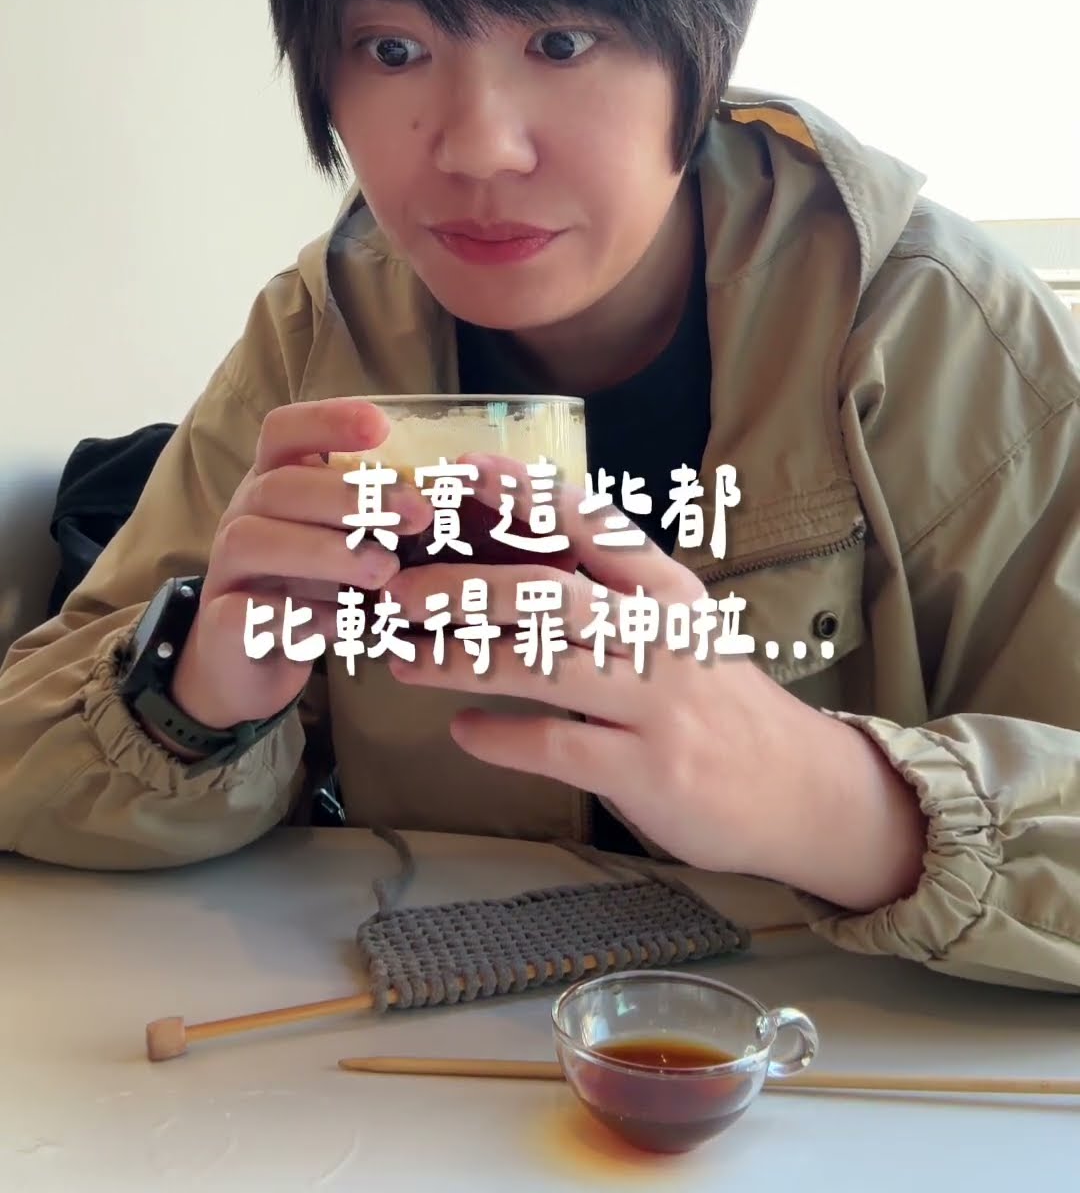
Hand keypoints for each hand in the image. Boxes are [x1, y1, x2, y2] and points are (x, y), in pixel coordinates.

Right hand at [167, 399, 430, 734]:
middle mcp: (243, 516)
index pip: (283, 431)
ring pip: (253, 539)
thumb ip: (380, 517)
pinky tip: (345, 624)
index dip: (327, 420)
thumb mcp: (345, 542)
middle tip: (415, 514)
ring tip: (384, 569)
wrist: (250, 663)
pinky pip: (247, 611)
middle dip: (350, 495)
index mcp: (274, 483)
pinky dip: (298, 614)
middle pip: (278, 485)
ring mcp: (226, 570)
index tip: (381, 427)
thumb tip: (450, 497)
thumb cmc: (312, 588)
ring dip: (325, 549)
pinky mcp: (221, 626)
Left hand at [387, 455, 927, 910]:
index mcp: (666, 591)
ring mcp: (657, 703)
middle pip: (550, 592)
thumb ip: (609, 598)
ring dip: (462, 659)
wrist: (800, 790)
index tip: (463, 471)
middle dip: (464, 586)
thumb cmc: (717, 702)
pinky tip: (462, 730)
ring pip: (544, 665)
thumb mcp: (677, 630)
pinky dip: (501, 738)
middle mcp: (662, 636)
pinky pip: (558, 746)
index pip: (592, 524)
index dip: (524, 493)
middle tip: (398, 588)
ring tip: (405, 657)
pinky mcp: (650, 769)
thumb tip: (504, 563)